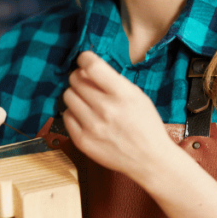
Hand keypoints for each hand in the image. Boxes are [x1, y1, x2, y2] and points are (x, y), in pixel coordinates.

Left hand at [62, 51, 175, 181]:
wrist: (149, 159)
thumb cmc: (146, 126)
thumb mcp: (138, 97)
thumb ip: (114, 82)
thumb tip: (88, 68)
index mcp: (124, 95)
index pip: (93, 67)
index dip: (85, 58)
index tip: (85, 59)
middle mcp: (106, 109)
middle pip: (76, 80)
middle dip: (80, 77)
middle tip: (87, 83)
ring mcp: (92, 126)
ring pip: (68, 96)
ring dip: (76, 95)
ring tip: (87, 101)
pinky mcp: (83, 140)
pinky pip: (66, 116)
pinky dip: (74, 113)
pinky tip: (86, 117)